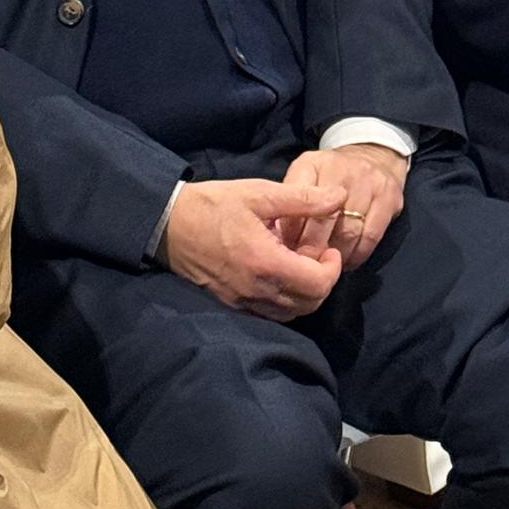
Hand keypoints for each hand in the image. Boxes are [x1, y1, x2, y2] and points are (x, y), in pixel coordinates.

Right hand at [161, 177, 346, 319]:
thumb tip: (340, 197)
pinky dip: (285, 300)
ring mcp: (242, 302)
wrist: (168, 224)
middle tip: (318, 255)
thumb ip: (304, 200)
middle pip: (308, 304)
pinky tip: (280, 273)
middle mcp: (255, 290)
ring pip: (290, 313)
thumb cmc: (215, 205)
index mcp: (265, 263)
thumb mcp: (261, 194)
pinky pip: (270, 314)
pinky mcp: (231, 304)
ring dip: (305, 293)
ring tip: (300, 263)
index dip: (333, 268)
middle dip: (323, 281)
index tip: (329, 248)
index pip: (317, 284)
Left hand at [280, 144, 407, 269]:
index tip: (288, 252)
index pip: (298, 204)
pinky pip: (371, 237)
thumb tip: (281, 241)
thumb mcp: (305, 174)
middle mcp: (342, 170)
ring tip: (327, 266)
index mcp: (313, 164)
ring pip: (348, 232)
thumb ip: (291, 202)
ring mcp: (369, 183)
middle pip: (324, 221)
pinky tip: (348, 262)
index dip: (292, 233)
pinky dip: (358, 255)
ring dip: (336, 256)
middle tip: (306, 267)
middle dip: (312, 249)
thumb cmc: (331, 173)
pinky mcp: (389, 198)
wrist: (375, 154)